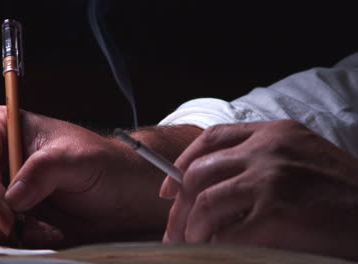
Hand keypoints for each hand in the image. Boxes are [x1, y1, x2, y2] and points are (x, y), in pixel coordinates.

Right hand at [0, 105, 199, 247]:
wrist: (121, 195)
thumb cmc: (104, 165)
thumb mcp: (79, 159)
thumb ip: (45, 169)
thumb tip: (12, 195)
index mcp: (6, 128)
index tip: (7, 212)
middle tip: (18, 227)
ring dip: (1, 231)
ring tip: (39, 228)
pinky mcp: (8, 214)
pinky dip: (9, 242)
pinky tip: (40, 234)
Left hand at [160, 120, 357, 259]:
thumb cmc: (344, 195)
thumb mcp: (304, 160)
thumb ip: (261, 162)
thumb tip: (213, 187)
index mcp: (275, 133)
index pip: (212, 138)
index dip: (183, 163)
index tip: (169, 188)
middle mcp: (269, 150)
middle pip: (199, 172)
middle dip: (178, 206)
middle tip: (174, 229)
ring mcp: (271, 179)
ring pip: (204, 203)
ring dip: (192, 229)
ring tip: (192, 244)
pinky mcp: (276, 214)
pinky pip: (225, 233)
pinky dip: (214, 246)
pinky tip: (216, 251)